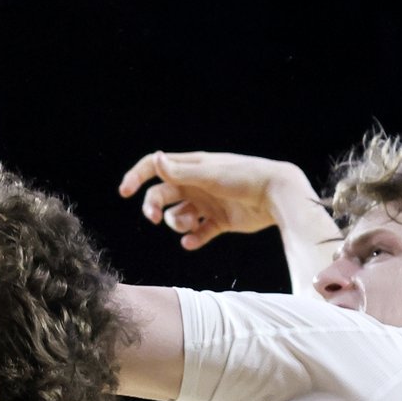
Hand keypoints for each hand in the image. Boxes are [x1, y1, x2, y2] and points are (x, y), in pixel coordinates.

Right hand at [118, 150, 316, 250]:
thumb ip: (180, 172)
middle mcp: (196, 185)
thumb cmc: (244, 177)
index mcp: (191, 167)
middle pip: (162, 196)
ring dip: (177, 224)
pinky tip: (195, 240)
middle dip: (153, 207)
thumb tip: (156, 160)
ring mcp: (207, 204)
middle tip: (153, 218)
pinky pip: (197, 234)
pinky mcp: (219, 222)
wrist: (276, 195)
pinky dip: (193, 239)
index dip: (137, 177)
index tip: (125, 192)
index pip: (156, 168)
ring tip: (193, 224)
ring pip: (177, 217)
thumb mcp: (209, 174)